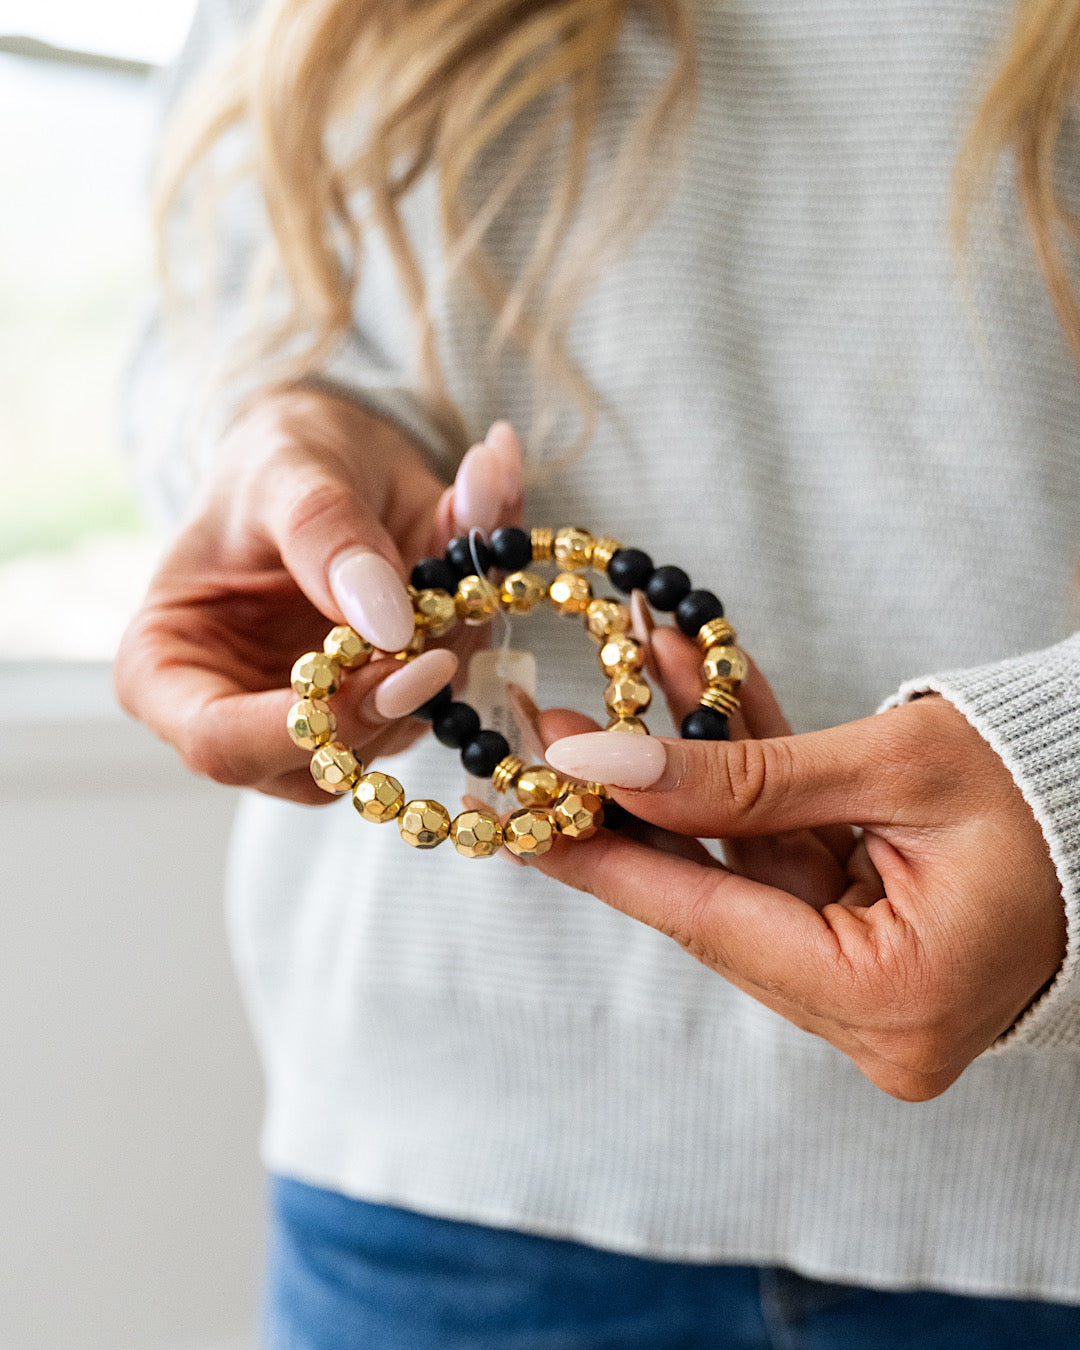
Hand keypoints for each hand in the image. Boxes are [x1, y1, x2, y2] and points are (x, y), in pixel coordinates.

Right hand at [115, 386, 521, 801]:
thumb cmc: (274, 458)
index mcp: (170, 671)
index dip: (311, 724)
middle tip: (458, 606)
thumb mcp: (286, 470)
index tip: (396, 664)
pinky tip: (480, 530)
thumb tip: (387, 623)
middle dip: (400, 696)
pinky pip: (449, 688)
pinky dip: (480, 616)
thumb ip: (325, 537)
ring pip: (398, 731)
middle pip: (323, 760)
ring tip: (466, 525)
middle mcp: (245, 711)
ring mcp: (324, 715)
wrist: (330, 450)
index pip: (223, 744)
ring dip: (455, 643)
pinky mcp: (391, 699)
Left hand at [532, 634, 1064, 1100]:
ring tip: (633, 680)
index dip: (604, 858)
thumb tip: (601, 765)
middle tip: (556, 731)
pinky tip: (699, 704)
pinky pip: (790, 863)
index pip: (707, 921)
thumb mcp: (892, 768)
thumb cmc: (1050, 787)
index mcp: (890, 1002)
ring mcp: (875, 995)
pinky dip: (748, 790)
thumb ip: (741, 777)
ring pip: (748, 871)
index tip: (517, 812)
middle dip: (639, 802)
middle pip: (717, 900)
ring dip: (693, 773)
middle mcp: (876, 1023)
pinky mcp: (876, 953)